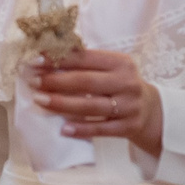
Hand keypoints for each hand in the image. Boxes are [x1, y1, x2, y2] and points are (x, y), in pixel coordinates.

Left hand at [28, 48, 162, 153]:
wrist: (151, 111)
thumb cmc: (121, 85)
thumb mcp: (112, 69)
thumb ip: (87, 63)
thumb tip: (48, 56)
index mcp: (121, 63)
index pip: (86, 58)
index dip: (59, 59)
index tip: (36, 61)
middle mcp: (127, 83)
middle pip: (86, 81)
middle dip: (56, 81)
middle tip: (33, 82)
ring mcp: (129, 106)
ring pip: (90, 106)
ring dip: (62, 104)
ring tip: (40, 101)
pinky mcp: (128, 127)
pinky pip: (100, 129)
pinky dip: (81, 129)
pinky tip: (63, 129)